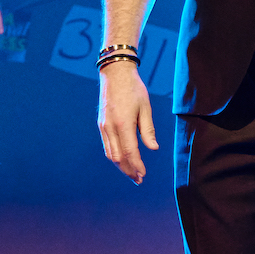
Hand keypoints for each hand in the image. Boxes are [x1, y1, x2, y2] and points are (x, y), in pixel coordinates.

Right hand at [97, 63, 157, 182]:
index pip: (129, 152)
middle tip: (139, 179)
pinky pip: (107, 145)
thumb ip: (148, 130)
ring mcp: (103, 126)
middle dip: (128, 170)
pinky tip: (123, 159)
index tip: (143, 175)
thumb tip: (153, 148)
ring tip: (132, 173)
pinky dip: (115, 156)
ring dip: (121, 165)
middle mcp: (110, 127)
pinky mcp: (101, 124)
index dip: (136, 165)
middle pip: (118, 157)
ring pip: (110, 153)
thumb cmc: (134, 89)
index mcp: (123, 123)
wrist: (115, 74)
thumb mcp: (146, 108)